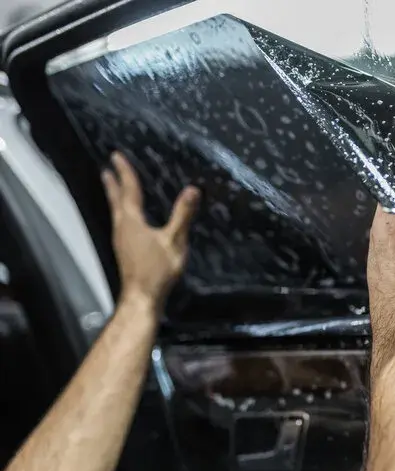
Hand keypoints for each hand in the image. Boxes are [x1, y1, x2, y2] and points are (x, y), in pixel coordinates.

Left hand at [101, 152, 199, 309]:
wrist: (142, 297)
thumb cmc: (158, 269)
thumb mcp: (175, 241)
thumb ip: (183, 215)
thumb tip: (193, 189)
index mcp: (132, 221)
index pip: (129, 191)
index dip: (125, 172)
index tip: (116, 156)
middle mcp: (122, 227)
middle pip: (116, 201)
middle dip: (113, 184)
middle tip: (107, 170)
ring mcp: (121, 240)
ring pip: (116, 212)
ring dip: (115, 198)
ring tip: (113, 188)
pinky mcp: (124, 250)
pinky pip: (120, 222)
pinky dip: (121, 212)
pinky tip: (126, 218)